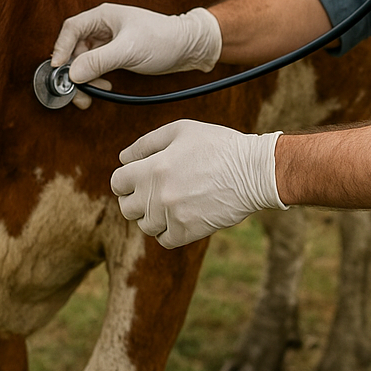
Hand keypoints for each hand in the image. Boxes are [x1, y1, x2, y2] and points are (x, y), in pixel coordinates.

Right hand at [50, 4, 221, 84]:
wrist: (188, 47)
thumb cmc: (163, 39)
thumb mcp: (128, 50)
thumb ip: (98, 61)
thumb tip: (72, 74)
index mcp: (103, 16)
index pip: (71, 29)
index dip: (60, 49)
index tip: (57, 69)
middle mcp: (103, 27)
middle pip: (74, 48)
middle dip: (73, 70)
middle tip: (75, 91)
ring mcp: (110, 41)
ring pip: (84, 60)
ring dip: (85, 77)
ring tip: (93, 92)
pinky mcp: (117, 54)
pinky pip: (96, 67)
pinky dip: (96, 78)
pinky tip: (105, 87)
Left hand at [110, 119, 286, 248]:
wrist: (252, 171)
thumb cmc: (217, 146)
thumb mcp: (181, 131)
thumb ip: (146, 143)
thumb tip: (123, 158)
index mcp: (154, 168)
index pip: (118, 182)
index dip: (125, 178)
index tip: (136, 176)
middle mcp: (158, 195)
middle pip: (126, 207)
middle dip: (135, 197)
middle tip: (154, 188)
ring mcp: (172, 216)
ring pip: (144, 225)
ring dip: (152, 214)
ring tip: (171, 199)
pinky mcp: (188, 232)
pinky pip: (163, 239)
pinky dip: (166, 230)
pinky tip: (179, 214)